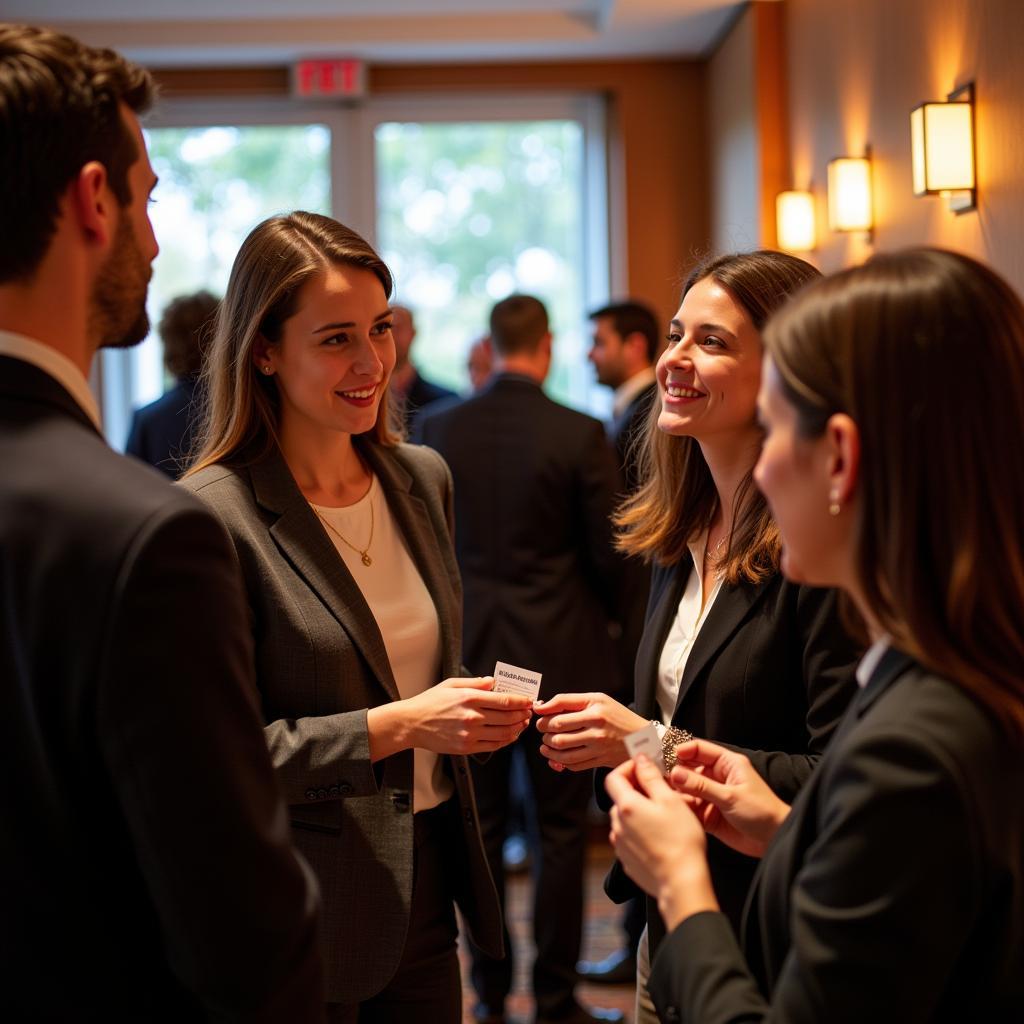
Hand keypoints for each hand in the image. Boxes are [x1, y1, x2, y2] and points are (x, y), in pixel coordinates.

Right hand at [403, 677, 532, 755]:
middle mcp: (472, 717)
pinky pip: (493, 745)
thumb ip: (475, 683)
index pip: (504, 700)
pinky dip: (506, 741)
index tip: (528, 700)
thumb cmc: (430, 703)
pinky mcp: (466, 747)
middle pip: (508, 717)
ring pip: (504, 733)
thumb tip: (493, 681)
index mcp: (469, 698)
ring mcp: (470, 734)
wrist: (412, 724)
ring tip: (522, 723)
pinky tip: (510, 735)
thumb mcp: (451, 684)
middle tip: (528, 712)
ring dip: (517, 728)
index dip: (521, 701)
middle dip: (522, 714)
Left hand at [534, 692, 647, 770]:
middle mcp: (596, 728)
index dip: (543, 710)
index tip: (537, 711)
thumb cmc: (618, 716)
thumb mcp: (599, 699)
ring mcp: (597, 746)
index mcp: (595, 709)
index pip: (560, 708)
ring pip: (561, 749)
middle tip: (542, 728)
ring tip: (546, 743)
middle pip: (557, 729)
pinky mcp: (598, 761)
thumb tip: (543, 706)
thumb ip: (571, 701)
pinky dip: (559, 761)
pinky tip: (556, 756)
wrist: (643, 739)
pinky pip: (572, 764)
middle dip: (543, 729)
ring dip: (548, 747)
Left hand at [605, 755, 717, 929]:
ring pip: (626, 819)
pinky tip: (661, 836)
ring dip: (639, 812)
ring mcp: (620, 845)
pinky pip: (630, 838)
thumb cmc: (680, 841)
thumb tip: (640, 759)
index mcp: (626, 806)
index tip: (644, 767)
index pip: (613, 777)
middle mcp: (617, 825)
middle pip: (620, 798)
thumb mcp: (670, 800)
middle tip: (660, 791)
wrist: (681, 883)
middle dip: (637, 790)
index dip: (628, 768)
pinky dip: (641, 831)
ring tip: (664, 816)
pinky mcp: (627, 860)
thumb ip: (651, 777)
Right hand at [667, 739, 790, 857]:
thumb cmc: (763, 812)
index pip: (700, 749)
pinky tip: (671, 809)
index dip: (682, 750)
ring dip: (676, 791)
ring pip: (687, 789)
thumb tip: (676, 773)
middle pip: (689, 769)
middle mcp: (717, 777)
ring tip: (660, 793)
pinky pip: (690, 807)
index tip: (665, 755)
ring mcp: (712, 795)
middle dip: (674, 771)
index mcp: (727, 764)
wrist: (774, 839)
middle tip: (655, 774)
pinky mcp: (708, 813)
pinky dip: (681, 808)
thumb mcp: (731, 796)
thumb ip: (702, 786)